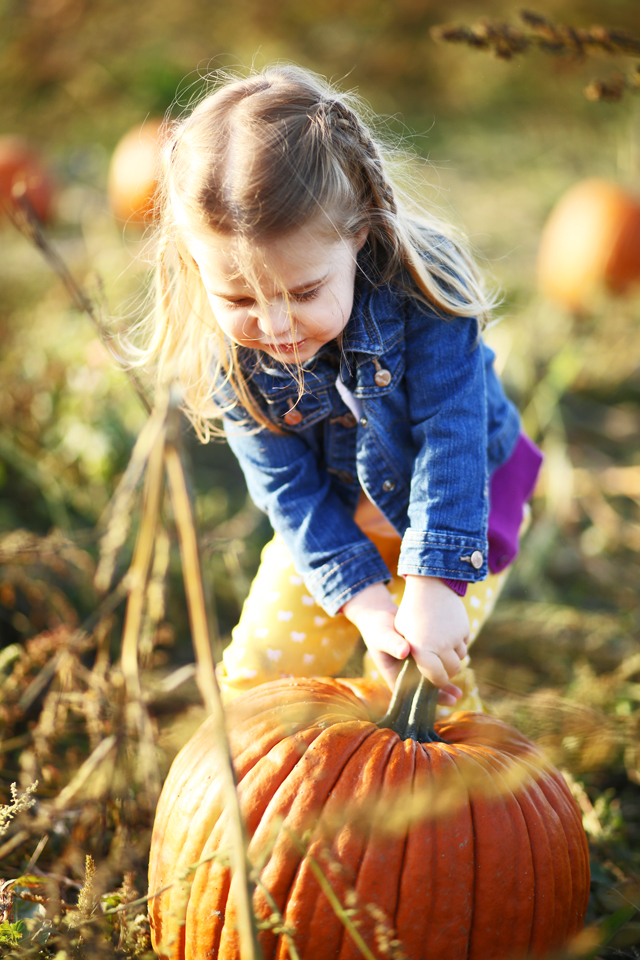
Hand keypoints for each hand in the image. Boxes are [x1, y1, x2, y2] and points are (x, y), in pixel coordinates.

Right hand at [342, 582, 462, 702]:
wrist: (380, 613)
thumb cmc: (376, 626)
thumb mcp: (381, 634)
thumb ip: (391, 642)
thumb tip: (404, 652)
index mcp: (393, 673)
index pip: (407, 693)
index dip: (421, 699)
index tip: (436, 701)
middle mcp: (405, 672)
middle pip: (423, 689)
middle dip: (438, 695)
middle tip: (454, 699)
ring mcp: (415, 663)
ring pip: (431, 677)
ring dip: (444, 683)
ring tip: (459, 693)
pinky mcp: (423, 653)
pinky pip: (435, 663)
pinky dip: (445, 665)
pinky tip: (458, 667)